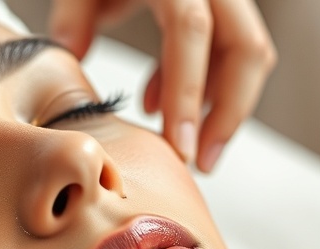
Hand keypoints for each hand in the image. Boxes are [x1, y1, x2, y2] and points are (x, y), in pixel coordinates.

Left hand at [49, 0, 276, 171]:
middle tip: (200, 162)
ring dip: (222, 106)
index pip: (191, 31)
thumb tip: (71, 56)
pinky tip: (159, 106)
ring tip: (186, 147)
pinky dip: (204, 85)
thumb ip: (73, 16)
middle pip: (245, 48)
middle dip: (228, 113)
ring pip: (249, 54)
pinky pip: (231, 50)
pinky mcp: (226, 8)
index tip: (179, 146)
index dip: (187, 92)